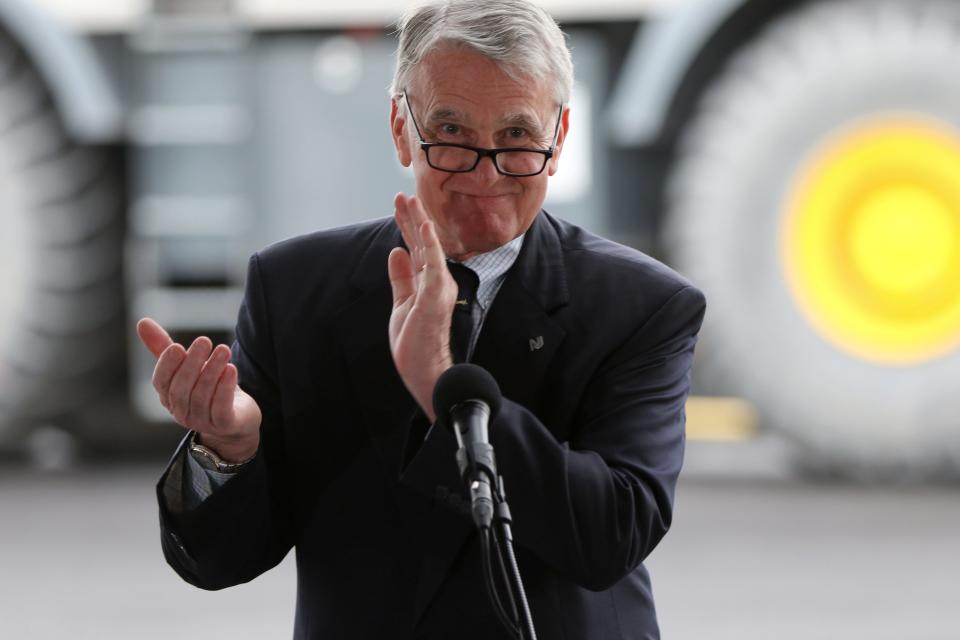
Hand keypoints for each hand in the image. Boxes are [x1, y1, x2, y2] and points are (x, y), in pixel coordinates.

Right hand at [136, 317, 261, 461]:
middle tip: (205, 340)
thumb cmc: (207, 387)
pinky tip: (232, 369)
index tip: (177, 346)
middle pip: (181, 388)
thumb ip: (164, 348)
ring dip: (212, 370)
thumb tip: (142, 321)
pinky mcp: (224, 425)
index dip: (167, 365)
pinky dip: (225, 388)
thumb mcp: (186, 367)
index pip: (160, 382)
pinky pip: (221, 408)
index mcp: (168, 397)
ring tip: (224, 350)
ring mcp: (202, 421)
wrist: (237, 418)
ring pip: (202, 396)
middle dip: (192, 363)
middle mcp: (181, 412)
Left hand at [388, 193, 457, 420]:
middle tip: (403, 193)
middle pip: (423, 243)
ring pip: (428, 248)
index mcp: (429, 283)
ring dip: (418, 222)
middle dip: (412, 217)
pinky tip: (424, 225)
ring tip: (410, 200)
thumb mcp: (402, 303)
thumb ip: (401, 278)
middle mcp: (438, 281)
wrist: (425, 370)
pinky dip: (429, 244)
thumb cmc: (416, 342)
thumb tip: (396, 252)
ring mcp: (439, 288)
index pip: (417, 249)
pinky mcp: (435, 296)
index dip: (408, 226)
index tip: (400, 205)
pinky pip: (433, 265)